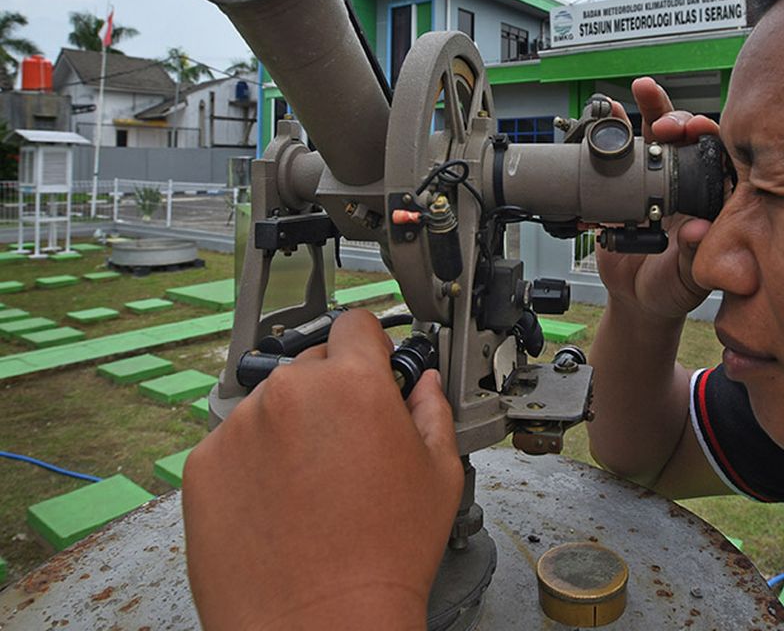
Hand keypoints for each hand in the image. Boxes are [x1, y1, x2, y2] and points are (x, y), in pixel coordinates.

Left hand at [182, 309, 463, 630]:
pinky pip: (234, 444)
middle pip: (313, 364)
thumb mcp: (439, 475)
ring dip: (290, 427)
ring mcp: (238, 428)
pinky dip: (254, 463)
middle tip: (350, 445)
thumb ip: (432, 412)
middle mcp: (289, 393)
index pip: (356, 325)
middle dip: (333, 393)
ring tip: (313, 485)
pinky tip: (281, 503)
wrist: (318, 623)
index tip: (373, 367)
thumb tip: (424, 386)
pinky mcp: (203, 465)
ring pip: (271, 405)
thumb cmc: (383, 557)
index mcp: (352, 384)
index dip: (372, 347)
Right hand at [596, 76, 720, 318]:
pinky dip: (614, 130)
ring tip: (640, 90)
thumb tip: (697, 229)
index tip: (696, 131)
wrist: (638, 301)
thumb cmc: (673, 290)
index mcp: (711, 199)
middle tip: (665, 124)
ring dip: (648, 109)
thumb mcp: (688, 278)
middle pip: (687, 137)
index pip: (718, 156)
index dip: (709, 138)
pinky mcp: (626, 184)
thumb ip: (696, 255)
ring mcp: (656, 180)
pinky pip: (622, 153)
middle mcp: (686, 182)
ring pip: (656, 135)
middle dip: (676, 119)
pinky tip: (608, 112)